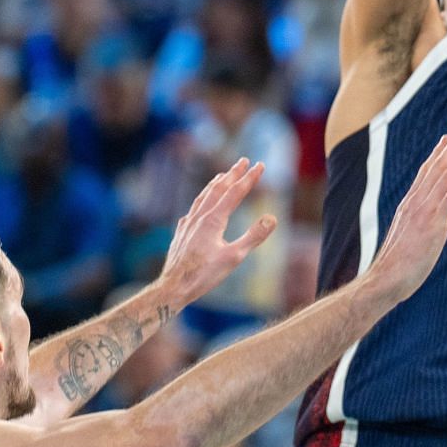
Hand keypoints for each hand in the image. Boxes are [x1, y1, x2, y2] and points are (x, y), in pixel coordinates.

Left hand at [161, 158, 279, 300]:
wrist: (173, 286)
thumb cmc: (204, 275)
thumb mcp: (234, 258)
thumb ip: (253, 237)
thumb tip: (272, 218)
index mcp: (213, 220)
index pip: (235, 192)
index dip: (249, 178)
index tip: (260, 165)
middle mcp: (199, 216)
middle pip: (218, 189)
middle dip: (233, 174)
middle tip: (244, 160)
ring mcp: (188, 223)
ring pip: (203, 196)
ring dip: (216, 183)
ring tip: (223, 175)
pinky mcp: (182, 232)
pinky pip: (193, 208)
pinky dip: (202, 199)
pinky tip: (201, 204)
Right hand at [367, 128, 446, 300]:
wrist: (385, 279)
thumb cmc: (396, 266)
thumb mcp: (406, 240)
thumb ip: (415, 227)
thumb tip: (423, 227)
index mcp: (409, 205)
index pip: (425, 173)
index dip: (438, 154)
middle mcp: (416, 202)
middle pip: (437, 168)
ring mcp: (424, 211)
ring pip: (446, 177)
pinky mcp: (433, 223)